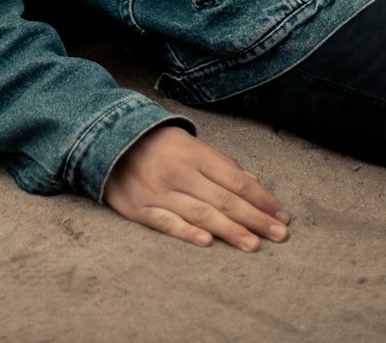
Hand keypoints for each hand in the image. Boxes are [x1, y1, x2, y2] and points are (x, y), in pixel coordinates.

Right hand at [103, 125, 290, 250]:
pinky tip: (208, 243)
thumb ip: (219, 162)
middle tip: (279, 235)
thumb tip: (253, 180)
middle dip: (255, 218)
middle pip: (223, 199)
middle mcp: (178, 171)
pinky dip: (187, 233)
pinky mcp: (140, 209)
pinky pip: (167, 223)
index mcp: (192, 152)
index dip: (261, 198)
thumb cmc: (155, 143)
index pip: (234, 179)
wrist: (105, 141)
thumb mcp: (188, 142)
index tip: (281, 215)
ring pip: (201, 214)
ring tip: (254, 245)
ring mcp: (158, 191)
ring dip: (230, 231)